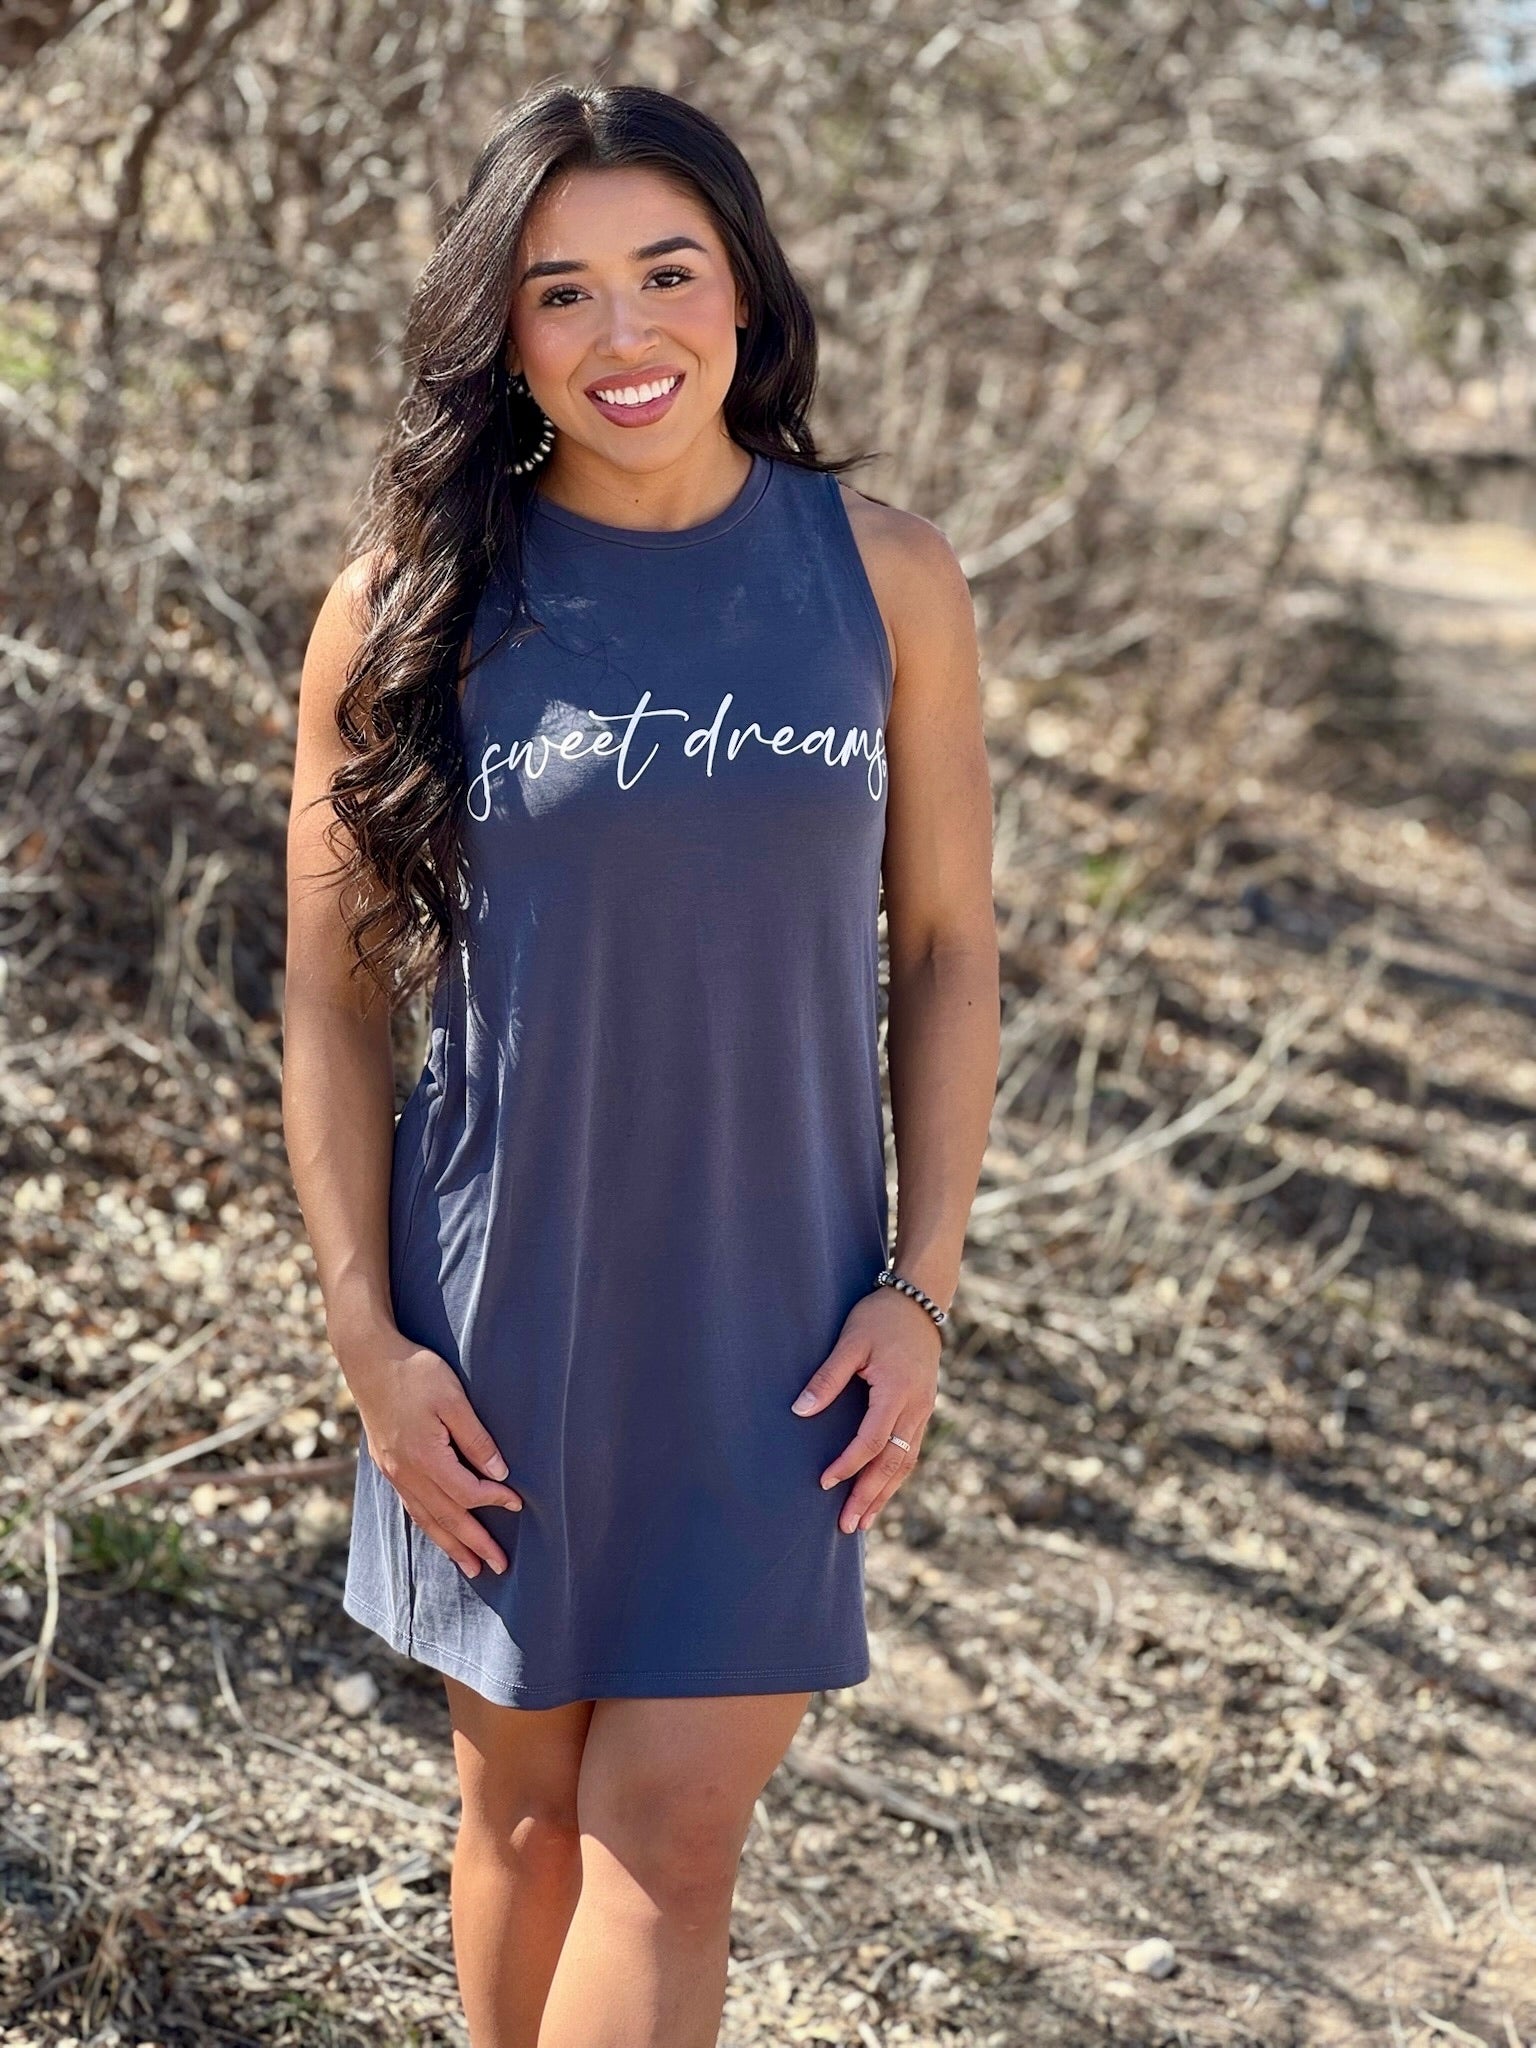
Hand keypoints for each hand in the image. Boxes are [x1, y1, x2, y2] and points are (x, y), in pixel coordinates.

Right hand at [347, 1331, 523, 1577]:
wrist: (369, 1360)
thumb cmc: (415, 1373)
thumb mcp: (453, 1398)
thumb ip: (476, 1438)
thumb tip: (499, 1473)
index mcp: (425, 1457)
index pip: (467, 1493)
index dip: (494, 1501)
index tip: (518, 1502)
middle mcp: (406, 1473)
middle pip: (447, 1518)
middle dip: (474, 1544)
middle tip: (498, 1567)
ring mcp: (394, 1472)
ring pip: (426, 1519)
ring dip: (451, 1545)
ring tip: (471, 1567)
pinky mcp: (387, 1466)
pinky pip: (411, 1507)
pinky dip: (429, 1526)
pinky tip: (439, 1534)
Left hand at [791, 1288, 940, 1534]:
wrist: (920, 1303)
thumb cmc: (879, 1318)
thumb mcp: (850, 1341)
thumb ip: (826, 1378)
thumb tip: (799, 1411)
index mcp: (896, 1392)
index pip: (872, 1441)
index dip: (848, 1465)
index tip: (824, 1482)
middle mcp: (915, 1408)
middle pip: (893, 1463)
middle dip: (869, 1496)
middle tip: (847, 1526)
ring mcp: (923, 1411)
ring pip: (906, 1463)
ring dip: (884, 1494)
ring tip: (863, 1521)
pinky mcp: (923, 1410)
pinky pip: (911, 1451)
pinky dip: (896, 1476)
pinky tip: (881, 1491)